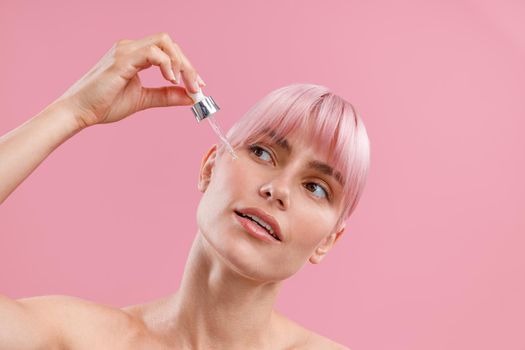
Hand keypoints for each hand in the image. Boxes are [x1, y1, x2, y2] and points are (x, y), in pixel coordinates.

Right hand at [55, 32, 205, 128]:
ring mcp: (125, 51)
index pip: (168, 50)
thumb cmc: (104, 104)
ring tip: (183, 84)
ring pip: (164, 43)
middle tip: (196, 87)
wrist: (80, 112)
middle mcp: (130, 47)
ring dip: (180, 64)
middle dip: (188, 66)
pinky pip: (152, 52)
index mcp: (135, 55)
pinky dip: (167, 64)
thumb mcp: (143, 99)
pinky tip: (170, 80)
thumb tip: (191, 97)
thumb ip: (166, 96)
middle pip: (170, 43)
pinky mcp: (122, 59)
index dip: (187, 66)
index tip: (198, 86)